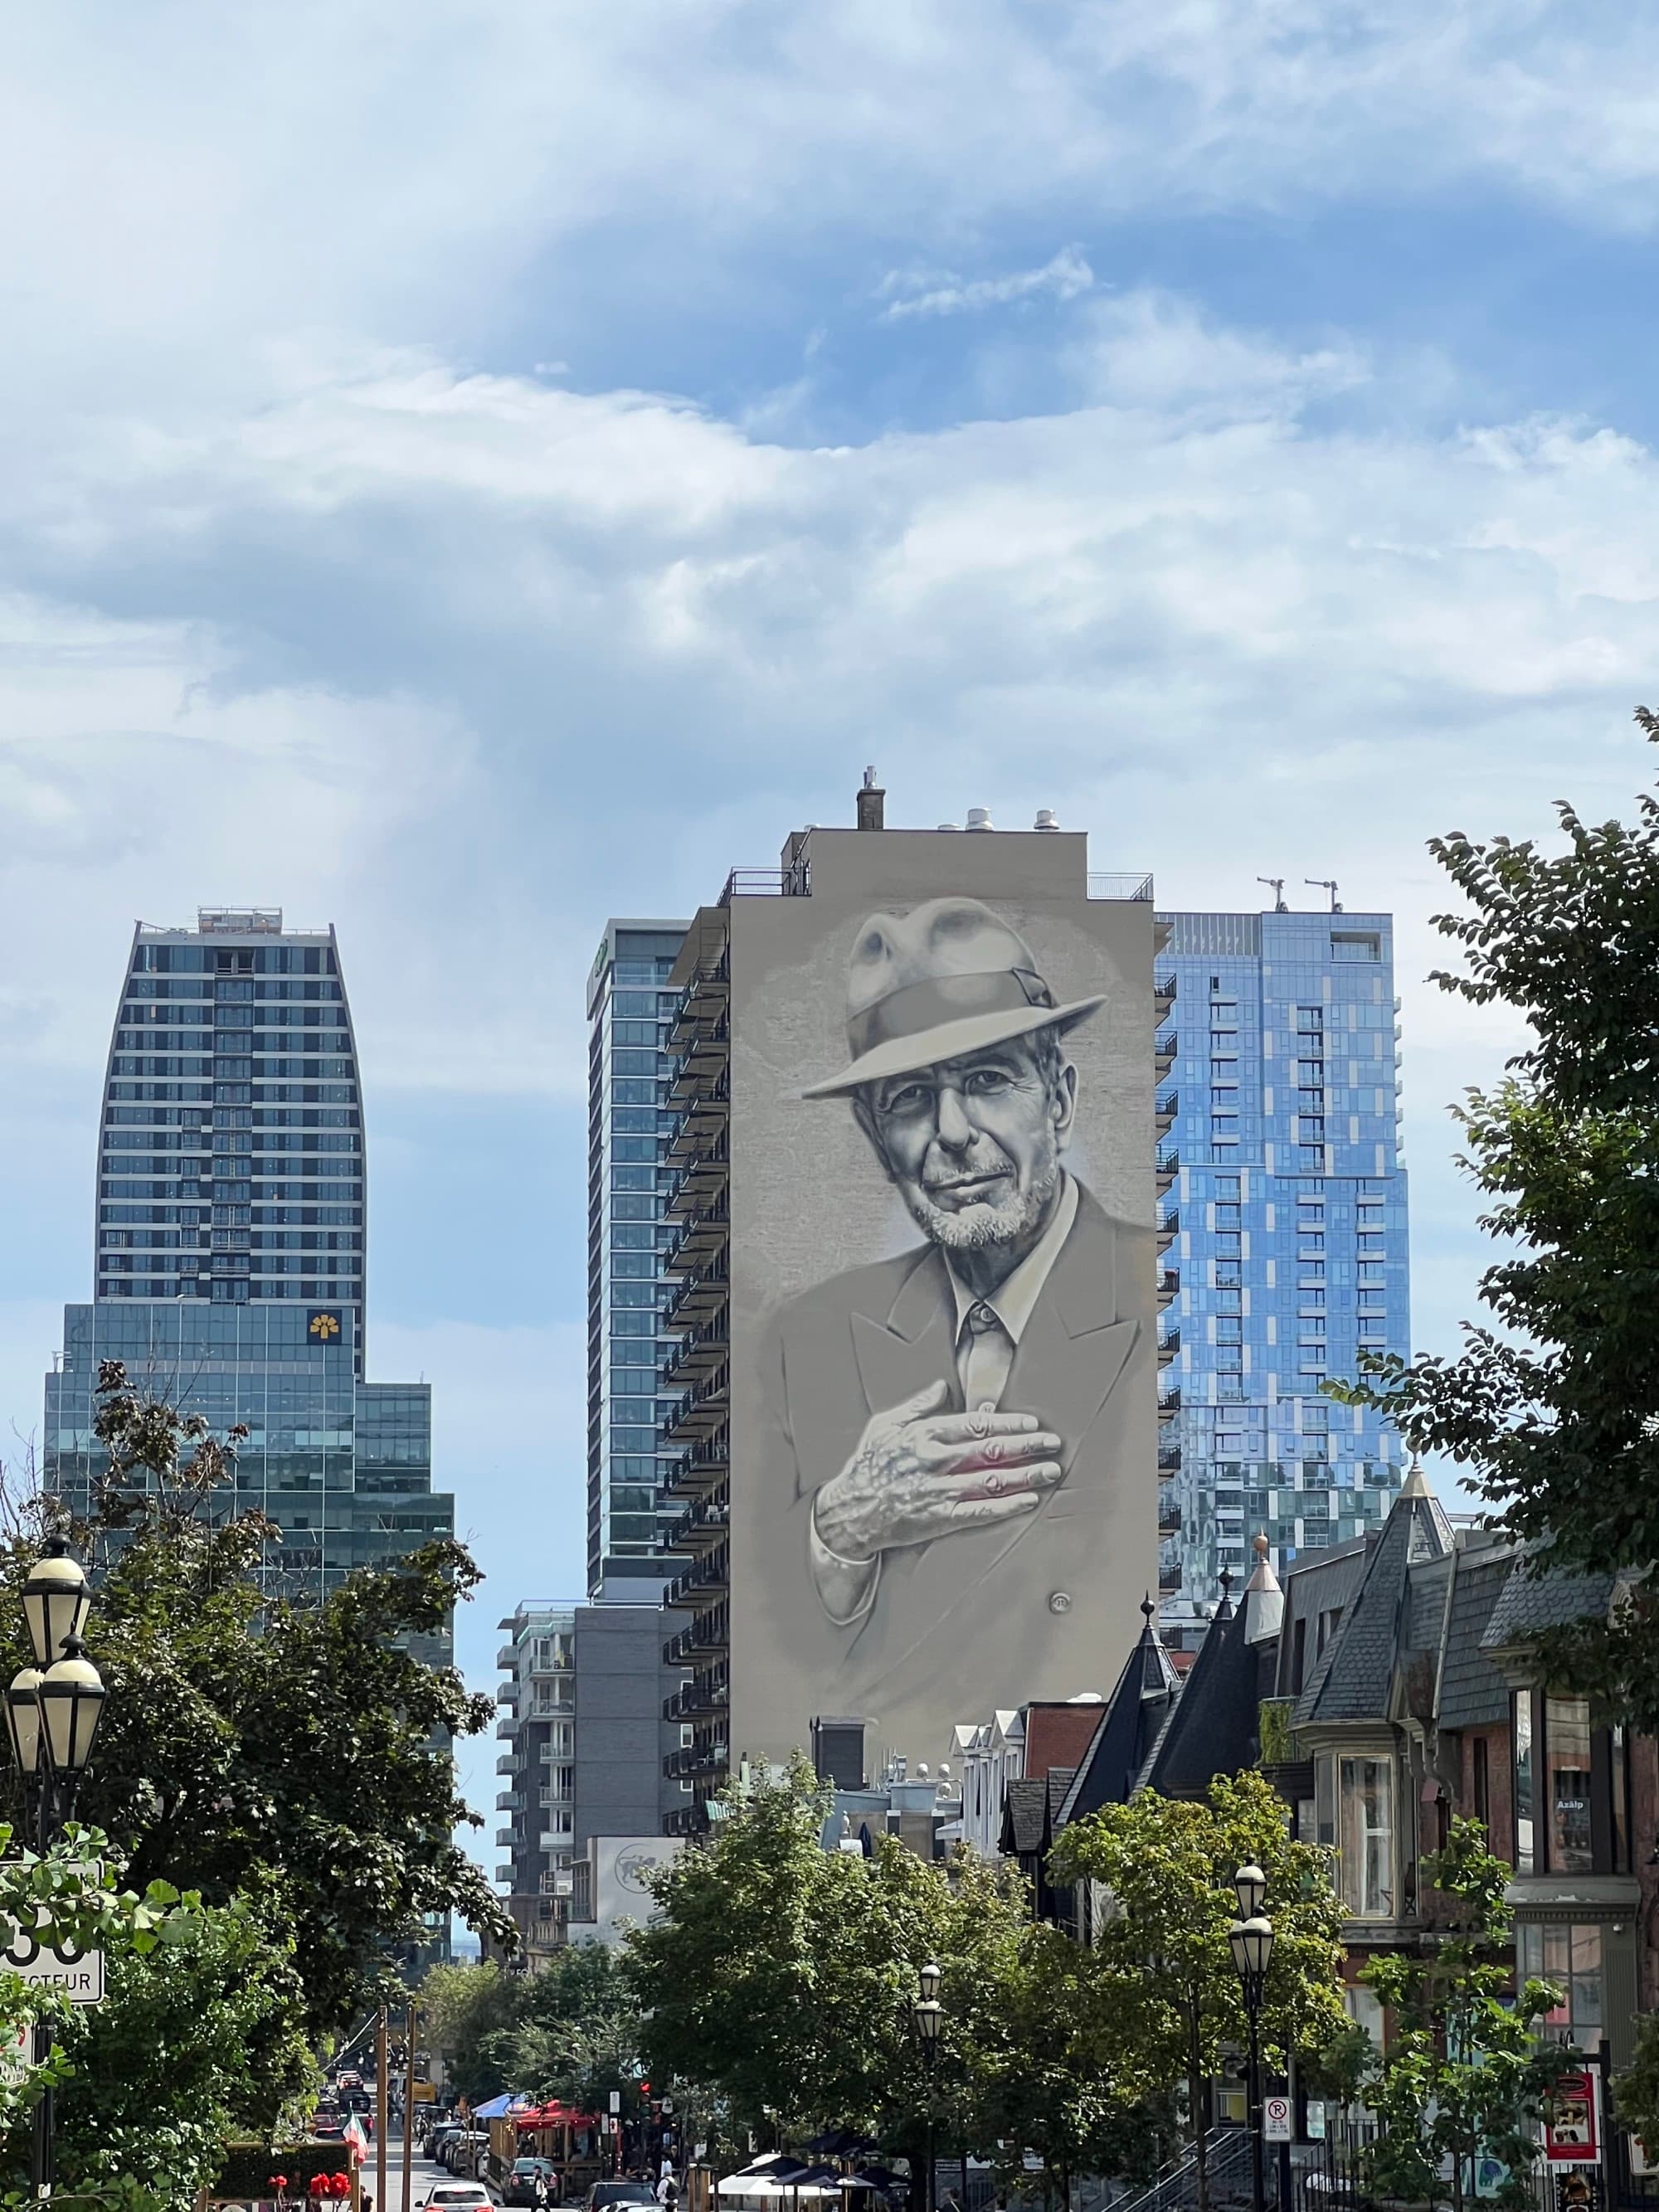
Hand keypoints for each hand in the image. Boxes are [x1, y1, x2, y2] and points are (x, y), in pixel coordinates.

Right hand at [813, 1379, 1062, 1562]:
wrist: (849, 1511)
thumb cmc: (867, 1465)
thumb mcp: (885, 1424)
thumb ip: (917, 1405)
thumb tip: (942, 1386)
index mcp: (925, 1434)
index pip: (976, 1424)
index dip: (1009, 1423)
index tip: (1032, 1423)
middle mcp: (936, 1460)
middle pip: (992, 1450)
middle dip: (1027, 1446)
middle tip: (1053, 1444)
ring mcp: (939, 1490)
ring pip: (992, 1480)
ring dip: (1026, 1474)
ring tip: (1051, 1471)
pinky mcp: (939, 1518)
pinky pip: (980, 1511)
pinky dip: (1007, 1506)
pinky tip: (1028, 1501)